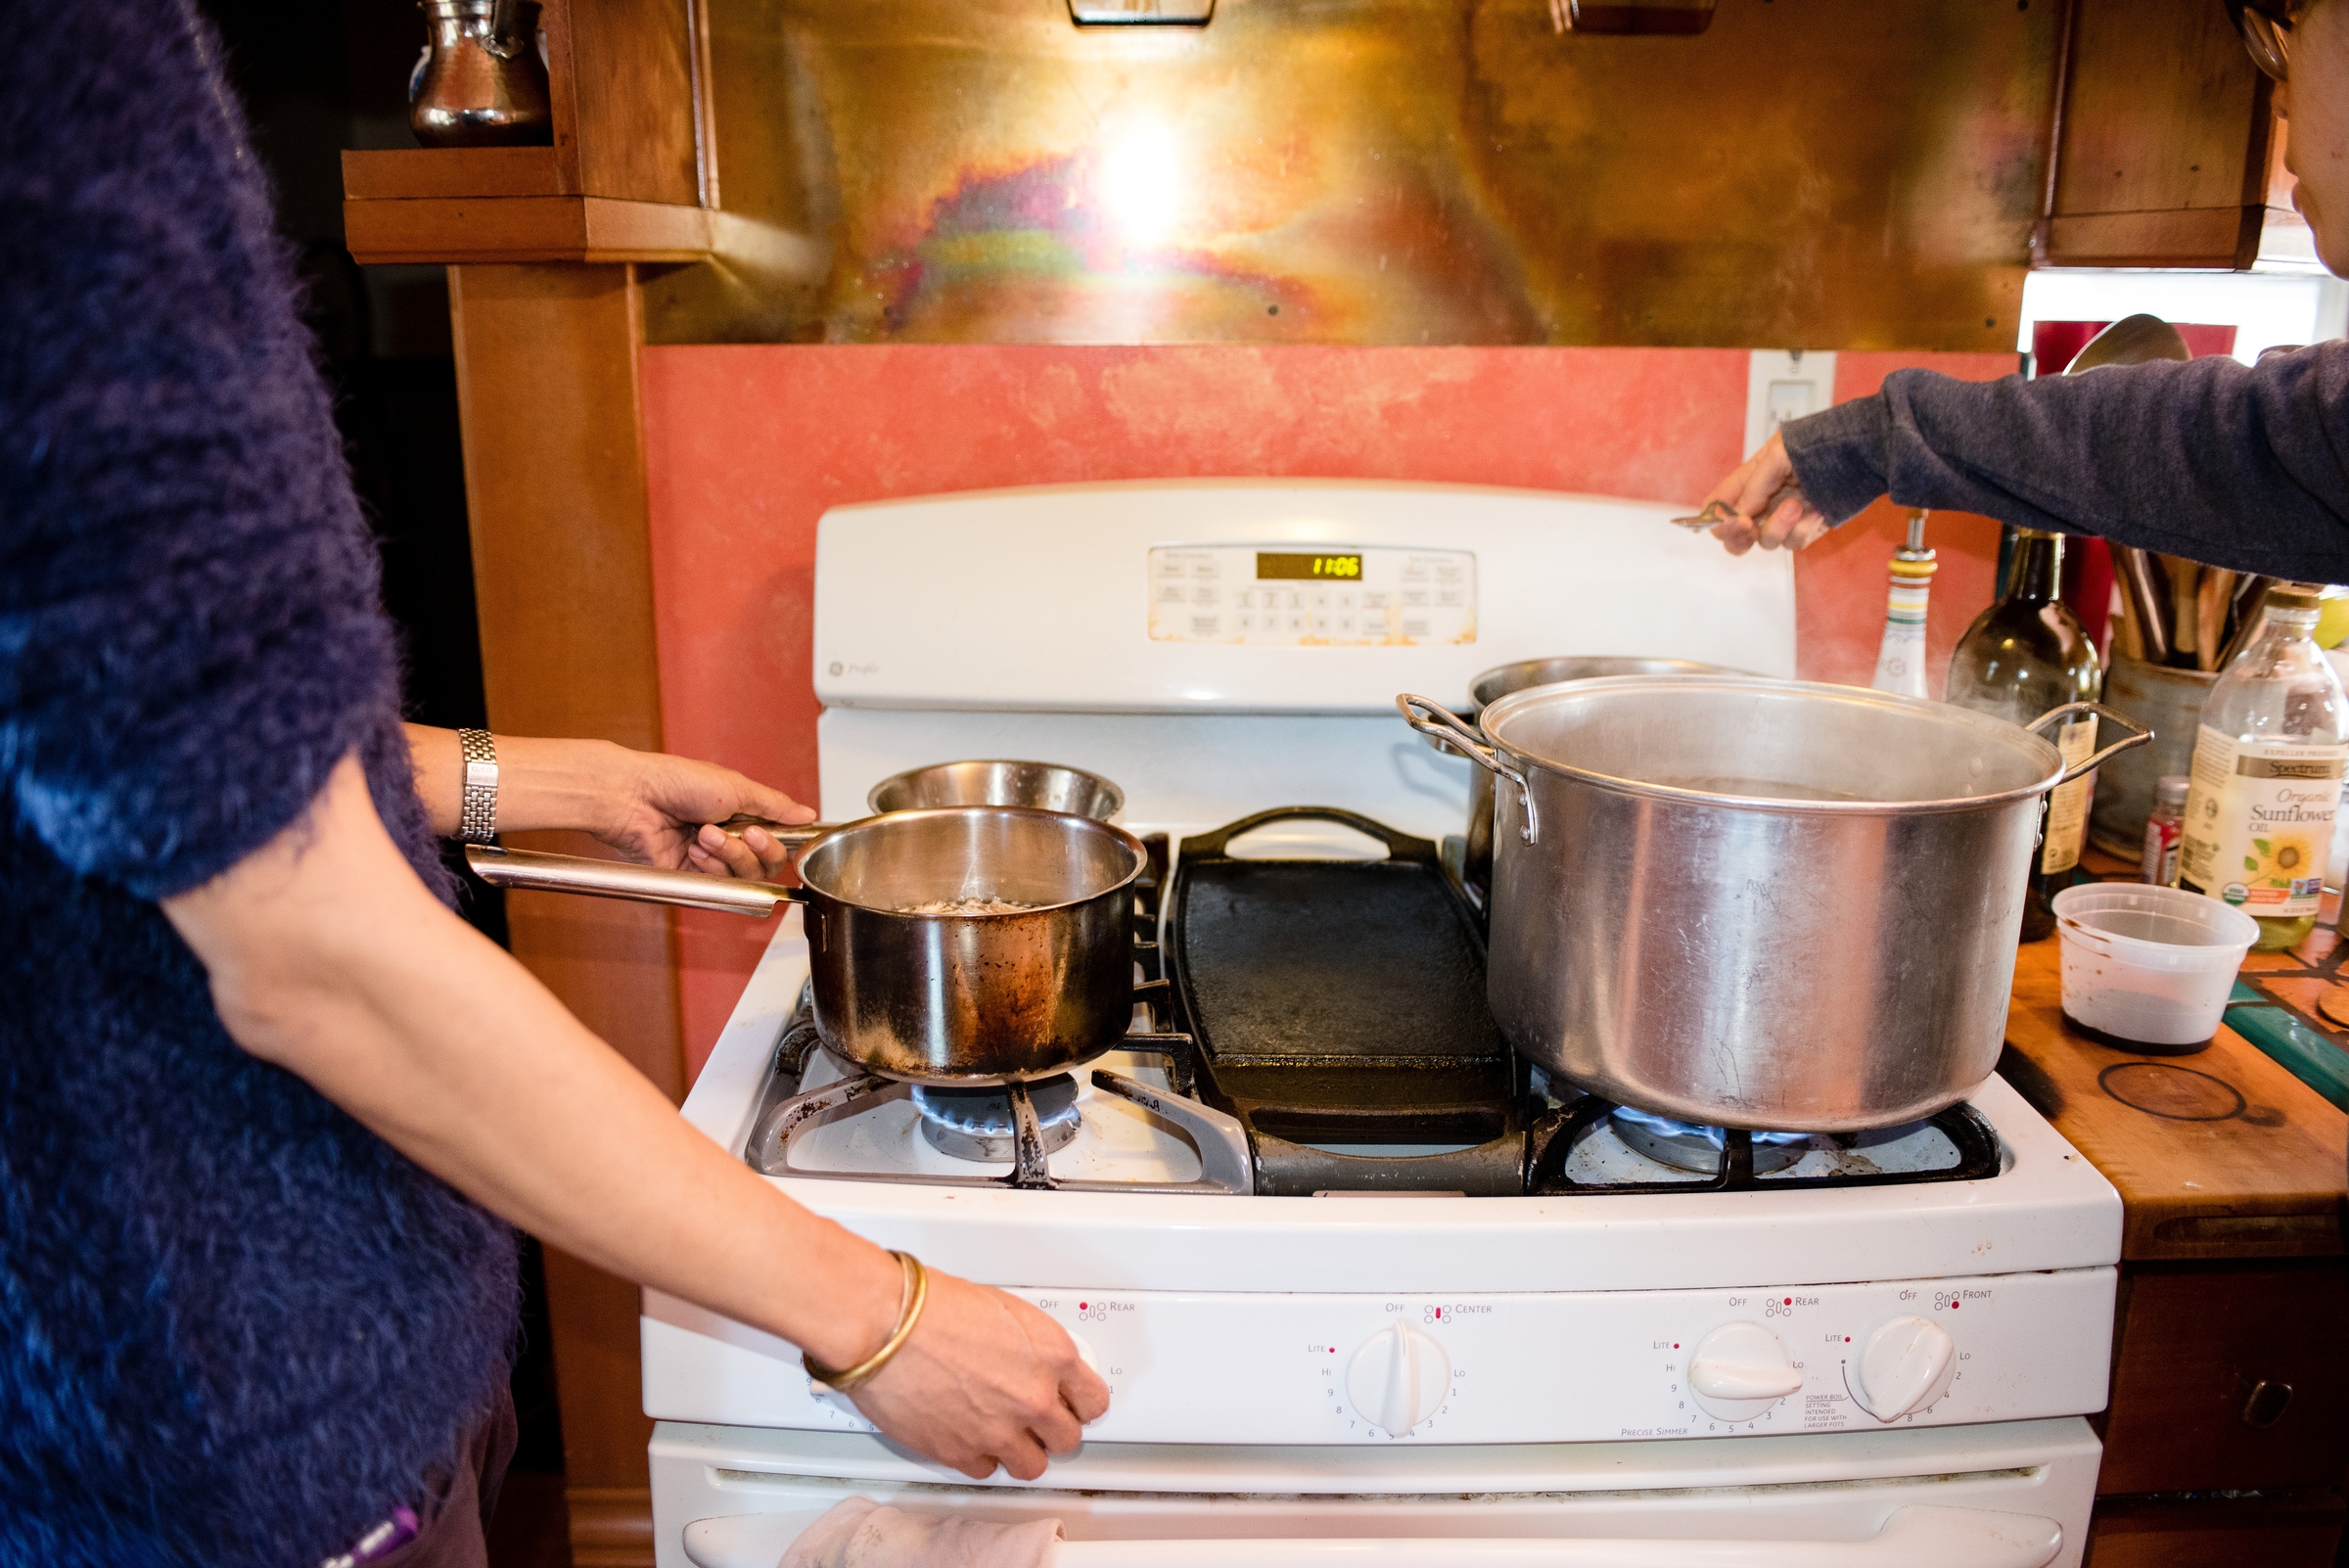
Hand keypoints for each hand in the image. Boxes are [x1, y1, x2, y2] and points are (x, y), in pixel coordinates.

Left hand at [591, 747, 816, 881]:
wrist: (634, 798)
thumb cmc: (675, 782)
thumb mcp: (737, 787)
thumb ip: (775, 805)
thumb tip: (806, 814)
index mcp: (742, 812)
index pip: (778, 837)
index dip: (781, 839)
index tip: (777, 832)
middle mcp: (729, 836)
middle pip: (768, 862)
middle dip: (759, 848)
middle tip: (746, 833)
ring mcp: (712, 858)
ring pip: (746, 875)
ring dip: (730, 854)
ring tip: (706, 833)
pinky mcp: (693, 877)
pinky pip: (721, 884)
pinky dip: (711, 866)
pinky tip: (694, 848)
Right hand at [847, 1270, 1111, 1480]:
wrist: (888, 1325)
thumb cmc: (934, 1306)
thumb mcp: (1006, 1310)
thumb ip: (1032, 1346)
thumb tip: (1033, 1360)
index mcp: (1053, 1355)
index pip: (1094, 1401)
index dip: (1080, 1403)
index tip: (1071, 1403)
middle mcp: (1033, 1398)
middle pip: (1067, 1438)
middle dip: (1051, 1429)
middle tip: (1034, 1418)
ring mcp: (1000, 1431)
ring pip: (1032, 1466)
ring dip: (1021, 1451)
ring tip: (1004, 1433)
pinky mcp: (962, 1453)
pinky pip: (985, 1470)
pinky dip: (979, 1457)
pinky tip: (970, 1436)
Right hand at [1697, 432, 1830, 554]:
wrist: (1864, 452)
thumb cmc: (1822, 441)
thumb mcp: (1779, 453)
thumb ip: (1755, 484)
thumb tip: (1741, 512)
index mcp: (1749, 480)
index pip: (1717, 505)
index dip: (1716, 517)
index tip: (1733, 518)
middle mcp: (1763, 502)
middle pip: (1734, 535)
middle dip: (1737, 536)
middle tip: (1749, 525)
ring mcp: (1784, 518)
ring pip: (1766, 542)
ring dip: (1779, 526)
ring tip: (1798, 504)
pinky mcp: (1807, 528)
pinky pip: (1795, 543)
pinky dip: (1805, 529)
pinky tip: (1818, 511)